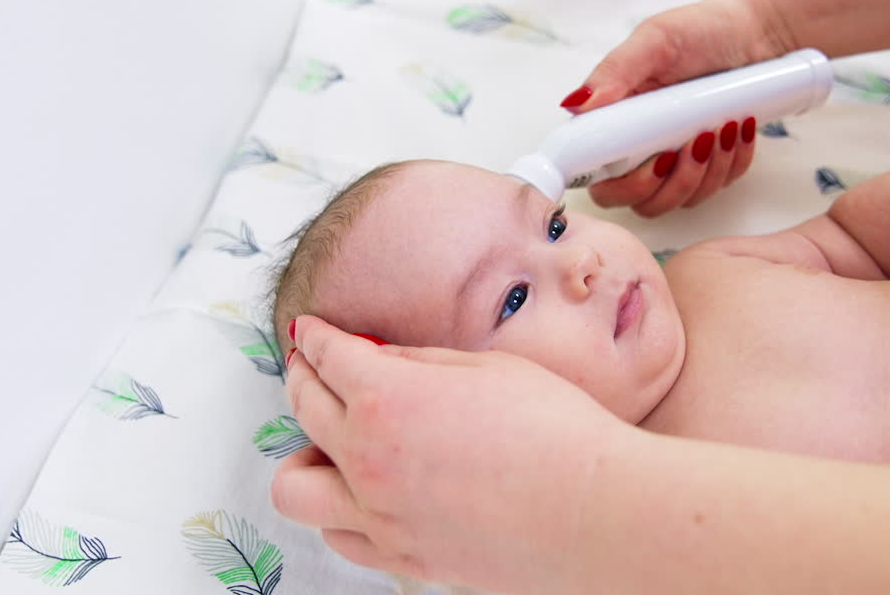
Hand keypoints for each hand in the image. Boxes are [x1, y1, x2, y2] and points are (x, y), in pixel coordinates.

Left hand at [271, 315, 628, 591]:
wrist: (595, 512)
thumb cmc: (555, 429)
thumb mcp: (486, 367)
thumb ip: (418, 362)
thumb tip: (378, 359)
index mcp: (386, 397)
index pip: (326, 356)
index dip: (314, 336)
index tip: (310, 331)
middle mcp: (368, 458)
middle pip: (302, 408)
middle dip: (302, 377)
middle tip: (314, 367)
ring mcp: (379, 515)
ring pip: (294, 487)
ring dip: (307, 454)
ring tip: (335, 442)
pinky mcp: (401, 557)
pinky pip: (338, 536)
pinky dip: (340, 509)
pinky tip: (367, 490)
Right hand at [561, 0, 794, 216]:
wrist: (752, 30)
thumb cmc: (698, 29)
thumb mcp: (655, 39)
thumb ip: (614, 70)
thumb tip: (574, 105)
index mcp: (614, 123)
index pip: (600, 183)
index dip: (624, 187)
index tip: (657, 159)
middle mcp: (638, 149)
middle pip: (642, 202)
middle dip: (675, 183)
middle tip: (696, 141)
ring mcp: (674, 160)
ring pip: (681, 200)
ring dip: (708, 172)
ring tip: (724, 126)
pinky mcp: (708, 164)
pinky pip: (718, 187)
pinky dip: (733, 164)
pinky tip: (740, 129)